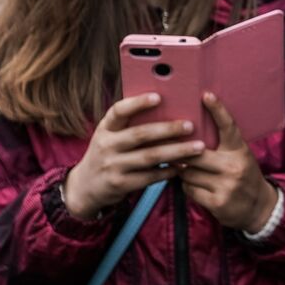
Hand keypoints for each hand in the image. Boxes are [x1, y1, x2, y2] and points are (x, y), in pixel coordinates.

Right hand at [63, 93, 200, 219]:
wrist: (85, 187)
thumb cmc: (108, 154)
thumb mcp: (110, 136)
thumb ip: (131, 125)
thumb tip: (169, 107)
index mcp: (105, 128)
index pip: (118, 111)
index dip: (137, 103)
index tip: (159, 96)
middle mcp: (106, 145)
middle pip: (140, 134)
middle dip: (168, 129)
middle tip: (191, 125)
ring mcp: (112, 166)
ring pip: (150, 157)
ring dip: (177, 151)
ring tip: (198, 147)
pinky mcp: (119, 184)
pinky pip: (149, 176)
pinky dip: (169, 171)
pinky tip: (184, 166)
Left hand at [179, 92, 276, 233]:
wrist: (258, 207)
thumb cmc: (243, 177)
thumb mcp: (239, 157)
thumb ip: (221, 147)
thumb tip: (189, 135)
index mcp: (240, 151)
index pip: (229, 127)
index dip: (218, 110)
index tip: (206, 95)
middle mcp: (235, 166)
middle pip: (196, 153)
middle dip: (180, 152)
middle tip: (168, 147)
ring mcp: (226, 185)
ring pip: (188, 173)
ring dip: (182, 172)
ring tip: (185, 170)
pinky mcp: (217, 202)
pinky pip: (189, 189)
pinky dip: (187, 187)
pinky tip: (193, 185)